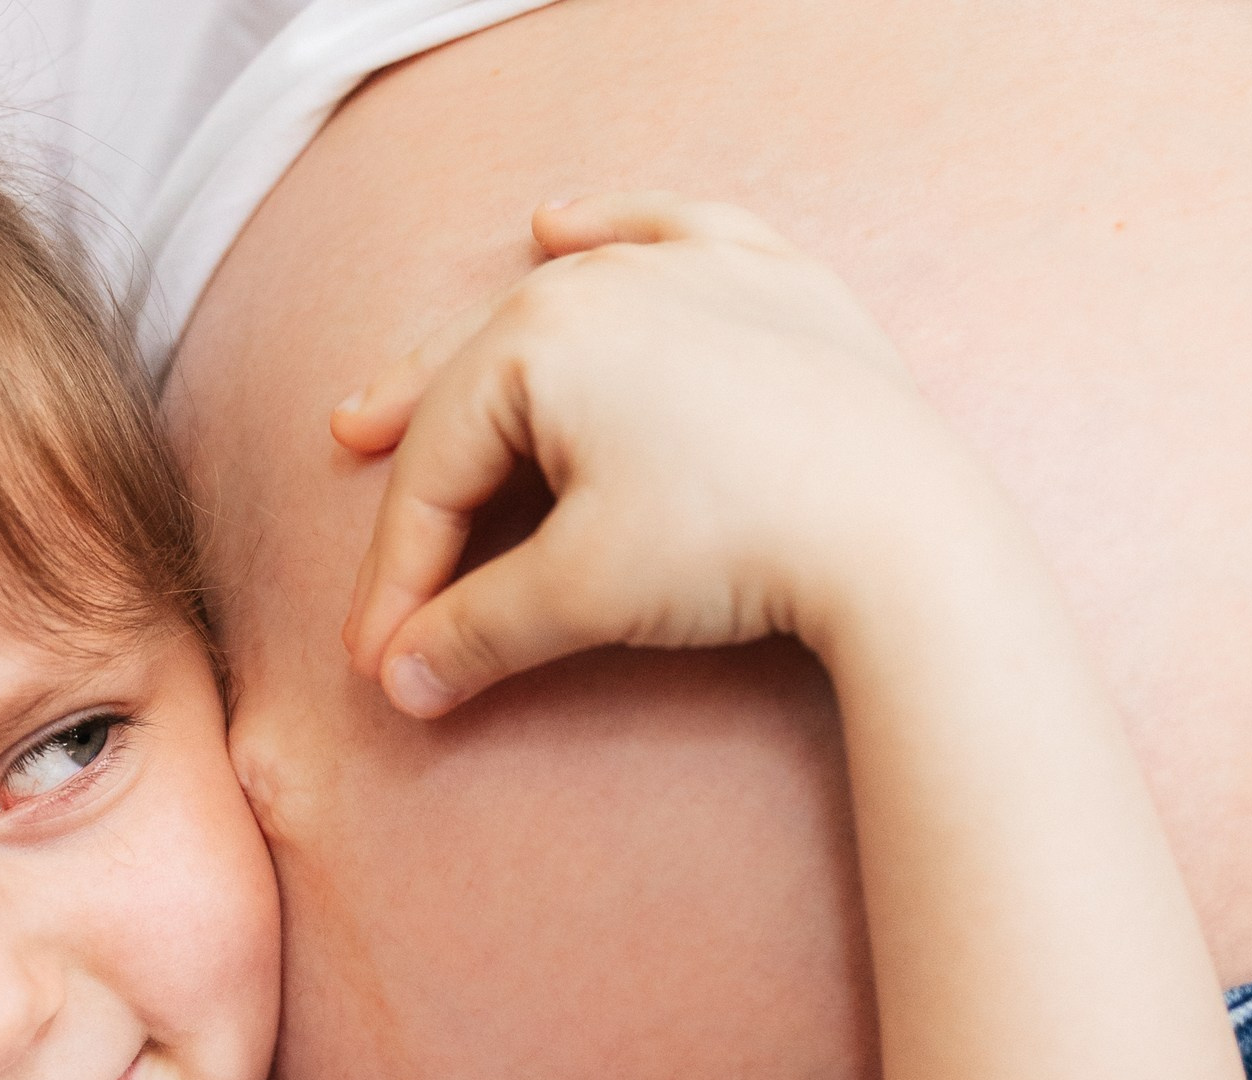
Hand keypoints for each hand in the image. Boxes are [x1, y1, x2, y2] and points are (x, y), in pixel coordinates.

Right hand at [330, 192, 976, 716]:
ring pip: (554, 296)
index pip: (436, 474)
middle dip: (412, 438)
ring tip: (427, 354)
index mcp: (535, 342)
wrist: (902, 527)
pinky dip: (614, 227)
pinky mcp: (766, 281)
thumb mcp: (579, 595)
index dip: (397, 576)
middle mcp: (600, 280)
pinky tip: (565, 224)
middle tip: (349, 452)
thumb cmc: (734, 542)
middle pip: (474, 377)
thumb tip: (402, 682)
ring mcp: (687, 269)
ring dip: (481, 336)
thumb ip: (473, 633)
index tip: (380, 658)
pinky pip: (669, 230)